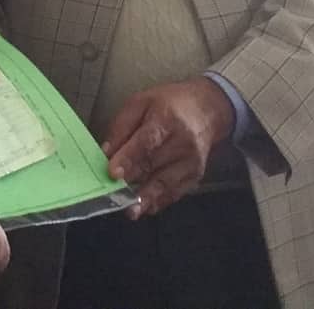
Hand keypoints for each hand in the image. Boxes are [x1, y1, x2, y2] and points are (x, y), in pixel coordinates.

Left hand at [103, 78, 233, 219]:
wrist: (206, 109)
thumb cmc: (169, 104)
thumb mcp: (140, 103)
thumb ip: (121, 127)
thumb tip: (106, 153)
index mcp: (166, 119)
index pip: (146, 141)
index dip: (129, 158)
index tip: (112, 172)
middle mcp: (183, 142)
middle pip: (154, 165)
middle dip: (132, 181)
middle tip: (112, 195)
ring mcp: (192, 162)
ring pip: (165, 183)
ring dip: (146, 198)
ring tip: (130, 210)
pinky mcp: (195, 175)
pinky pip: (175, 192)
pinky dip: (159, 201)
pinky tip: (145, 207)